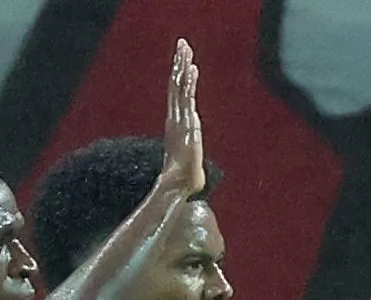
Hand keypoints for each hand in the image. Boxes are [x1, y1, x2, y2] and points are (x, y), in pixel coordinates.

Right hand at [159, 38, 203, 195]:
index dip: (180, 76)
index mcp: (175, 123)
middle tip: (182, 43)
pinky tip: (192, 68)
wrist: (179, 183)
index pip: (176, 94)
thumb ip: (191, 155)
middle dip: (179, 62)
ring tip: (186, 48)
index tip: (184, 61)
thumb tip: (195, 166)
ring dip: (183, 66)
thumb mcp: (189, 160)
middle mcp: (175, 117)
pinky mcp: (186, 123)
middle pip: (176, 83)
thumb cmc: (185, 178)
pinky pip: (186, 97)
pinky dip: (189, 82)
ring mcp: (179, 119)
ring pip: (179, 86)